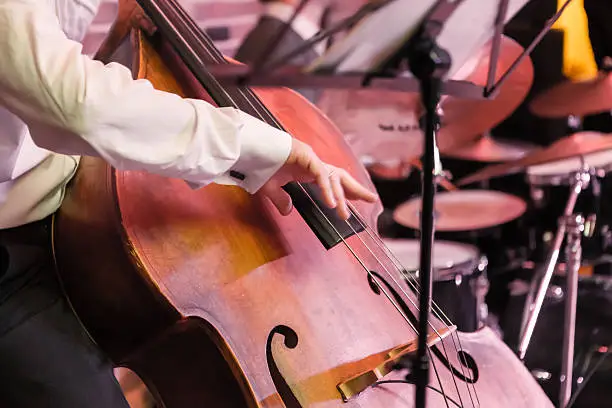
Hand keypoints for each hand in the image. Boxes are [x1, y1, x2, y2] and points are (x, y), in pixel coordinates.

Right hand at [259, 139, 377, 219]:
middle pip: (339, 176)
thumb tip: (287, 210)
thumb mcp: (270, 188)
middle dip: (355, 189)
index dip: (344, 191)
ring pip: (332, 178)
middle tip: (371, 200)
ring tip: (346, 214)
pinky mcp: (305, 156)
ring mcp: (310, 158)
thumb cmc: (257, 164)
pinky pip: (320, 175)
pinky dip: (326, 189)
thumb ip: (280, 199)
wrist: (247, 149)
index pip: (332, 180)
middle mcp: (312, 162)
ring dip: (340, 196)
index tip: (356, 201)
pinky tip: (331, 203)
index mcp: (307, 168)